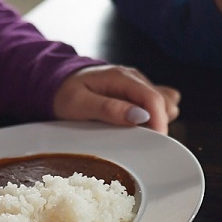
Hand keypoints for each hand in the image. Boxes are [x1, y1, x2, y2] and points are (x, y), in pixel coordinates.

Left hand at [52, 64, 180, 133]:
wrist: (57, 83)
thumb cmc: (65, 92)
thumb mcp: (80, 103)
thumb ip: (109, 109)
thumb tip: (139, 116)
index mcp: (122, 77)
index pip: (153, 99)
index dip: (159, 122)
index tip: (156, 143)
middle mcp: (134, 78)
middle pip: (163, 102)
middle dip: (157, 124)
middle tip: (139, 141)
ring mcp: (138, 84)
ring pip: (164, 103)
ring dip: (157, 120)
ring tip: (135, 132)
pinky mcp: (138, 92)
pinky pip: (159, 104)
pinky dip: (155, 117)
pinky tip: (138, 125)